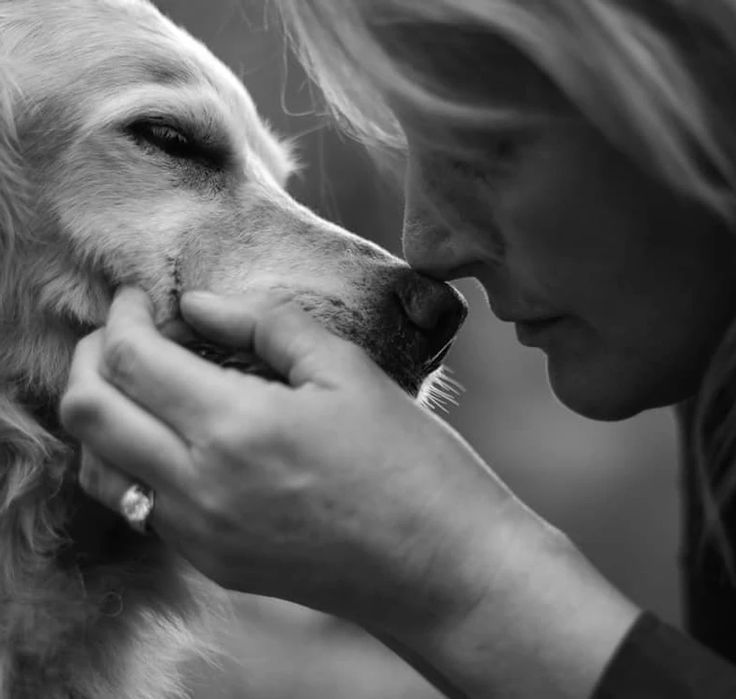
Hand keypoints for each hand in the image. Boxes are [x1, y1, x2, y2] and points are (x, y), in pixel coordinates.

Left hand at [61, 287, 639, 697]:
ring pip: (98, 468)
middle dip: (91, 357)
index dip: (122, 316)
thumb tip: (197, 307)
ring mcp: (199, 534)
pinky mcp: (212, 563)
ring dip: (101, 414)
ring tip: (138, 382)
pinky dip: (134, 460)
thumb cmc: (409, 462)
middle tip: (123, 330)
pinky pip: (141, 506)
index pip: (132, 359)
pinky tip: (173, 437)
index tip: (135, 296)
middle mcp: (198, 487)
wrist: (439, 567)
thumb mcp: (347, 371)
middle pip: (90, 412)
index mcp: (235, 426)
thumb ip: (265, 327)